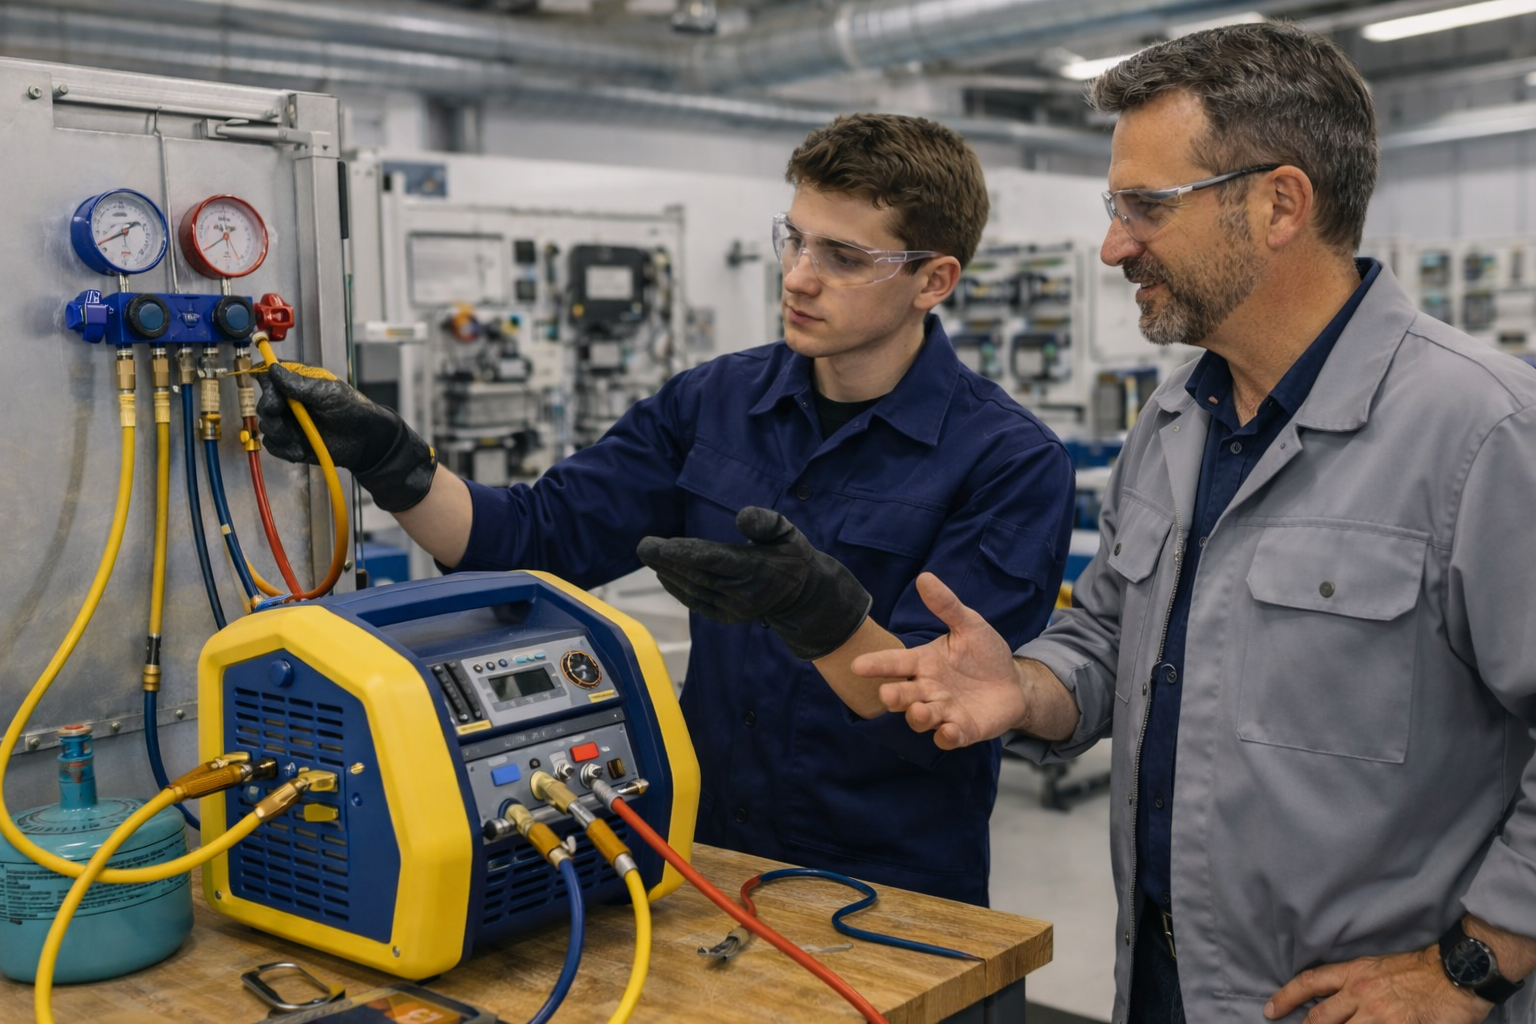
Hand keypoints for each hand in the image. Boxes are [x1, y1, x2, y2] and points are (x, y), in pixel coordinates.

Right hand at [256, 361, 435, 512]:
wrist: (366, 439)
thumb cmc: (352, 409)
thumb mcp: (329, 392)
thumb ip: (301, 384)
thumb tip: (274, 368)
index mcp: (297, 384)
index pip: (270, 377)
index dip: (265, 381)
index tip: (270, 389)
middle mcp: (289, 403)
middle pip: (264, 403)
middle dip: (269, 409)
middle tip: (279, 412)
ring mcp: (290, 424)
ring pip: (267, 426)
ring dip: (278, 431)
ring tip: (296, 436)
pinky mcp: (291, 444)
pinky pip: (275, 447)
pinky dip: (284, 449)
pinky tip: (300, 450)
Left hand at [636, 507, 871, 660]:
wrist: (801, 592)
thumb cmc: (789, 553)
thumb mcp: (786, 531)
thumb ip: (766, 521)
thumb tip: (741, 516)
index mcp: (757, 570)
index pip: (714, 561)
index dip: (685, 553)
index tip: (660, 545)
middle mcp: (744, 594)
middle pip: (698, 575)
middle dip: (668, 561)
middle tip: (644, 546)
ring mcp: (735, 609)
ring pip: (695, 590)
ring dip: (669, 573)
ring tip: (650, 555)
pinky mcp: (729, 617)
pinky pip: (698, 603)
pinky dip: (679, 590)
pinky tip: (664, 575)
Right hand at [851, 573, 1026, 749]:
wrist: (1013, 683)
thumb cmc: (984, 654)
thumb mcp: (969, 625)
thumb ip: (946, 606)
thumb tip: (924, 578)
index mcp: (924, 663)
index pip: (896, 663)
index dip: (877, 664)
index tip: (858, 665)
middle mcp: (928, 689)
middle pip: (904, 694)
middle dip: (894, 696)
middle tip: (887, 695)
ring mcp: (944, 711)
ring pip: (922, 718)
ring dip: (918, 716)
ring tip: (920, 710)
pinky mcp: (962, 730)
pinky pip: (949, 737)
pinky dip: (947, 736)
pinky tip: (949, 730)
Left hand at [1266, 948, 1490, 1023]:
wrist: (1456, 972)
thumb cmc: (1418, 970)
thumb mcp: (1377, 968)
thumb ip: (1353, 984)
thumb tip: (1333, 1002)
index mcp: (1353, 972)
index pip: (1309, 983)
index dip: (1285, 997)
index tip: (1269, 1012)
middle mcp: (1359, 992)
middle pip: (1319, 1018)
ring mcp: (1378, 1013)